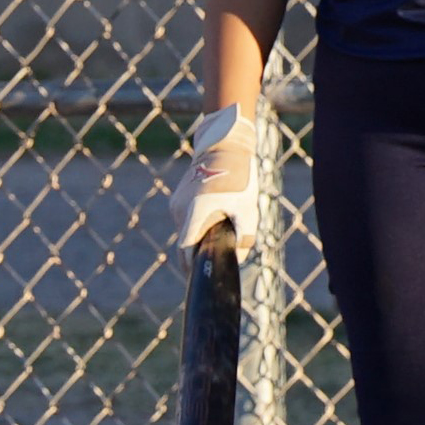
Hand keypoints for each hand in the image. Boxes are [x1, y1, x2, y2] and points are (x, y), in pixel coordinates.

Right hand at [174, 103, 267, 255]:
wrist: (224, 148)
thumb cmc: (239, 179)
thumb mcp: (248, 210)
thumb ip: (244, 237)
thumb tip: (238, 257)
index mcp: (195, 214)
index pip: (185, 251)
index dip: (191, 266)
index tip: (197, 276)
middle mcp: (180, 210)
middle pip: (185, 242)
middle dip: (197, 252)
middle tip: (212, 258)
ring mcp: (176, 204)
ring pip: (185, 230)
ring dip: (198, 235)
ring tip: (217, 229)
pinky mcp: (177, 198)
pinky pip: (185, 218)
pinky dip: (196, 223)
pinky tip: (212, 214)